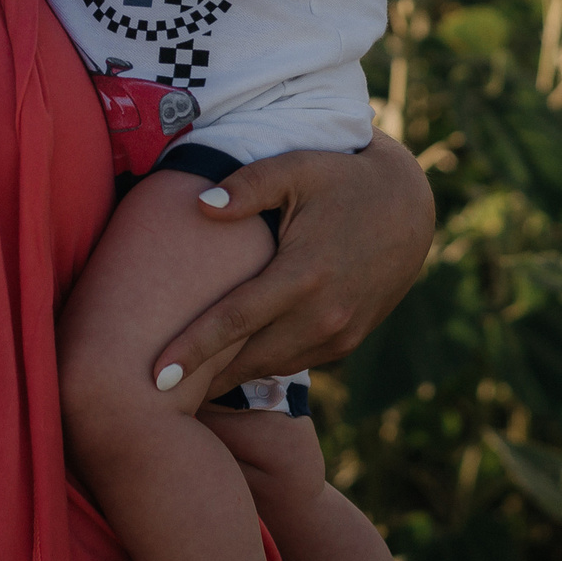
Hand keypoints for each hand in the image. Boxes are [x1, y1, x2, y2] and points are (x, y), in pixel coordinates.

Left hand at [151, 135, 434, 398]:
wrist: (409, 207)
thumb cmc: (343, 180)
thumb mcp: (298, 168)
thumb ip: (249, 185)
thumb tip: (201, 205)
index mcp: (304, 274)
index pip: (234, 321)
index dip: (192, 350)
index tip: (154, 377)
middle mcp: (323, 315)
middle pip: (246, 358)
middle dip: (201, 377)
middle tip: (152, 391)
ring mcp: (339, 334)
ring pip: (269, 366)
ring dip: (229, 375)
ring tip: (183, 380)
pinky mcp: (348, 342)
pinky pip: (293, 361)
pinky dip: (261, 363)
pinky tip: (230, 359)